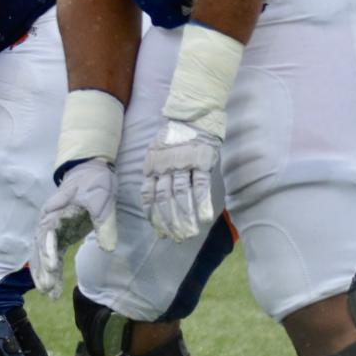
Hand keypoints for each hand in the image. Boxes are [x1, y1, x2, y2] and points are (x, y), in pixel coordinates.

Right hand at [33, 158, 117, 297]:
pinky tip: (55, 287)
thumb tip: (108, 249)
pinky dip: (52, 270)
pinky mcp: (60, 232)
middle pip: (39, 246)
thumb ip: (104, 223)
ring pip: (42, 252)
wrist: (90, 168)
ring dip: (44, 273)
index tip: (53, 267)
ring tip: (49, 295)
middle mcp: (48, 220)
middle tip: (48, 288)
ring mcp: (53, 227)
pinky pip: (52, 253)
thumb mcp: (102, 199)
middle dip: (42, 268)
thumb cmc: (95, 181)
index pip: (46, 233)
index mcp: (55, 210)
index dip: (47, 250)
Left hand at [141, 119, 221, 241]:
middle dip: (170, 221)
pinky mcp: (201, 160)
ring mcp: (183, 163)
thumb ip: (155, 174)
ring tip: (190, 234)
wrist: (192, 116)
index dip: (154, 216)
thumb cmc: (174, 139)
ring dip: (186, 216)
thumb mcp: (156, 154)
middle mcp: (165, 167)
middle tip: (177, 239)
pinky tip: (206, 218)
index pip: (149, 196)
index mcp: (151, 166)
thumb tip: (154, 201)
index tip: (160, 232)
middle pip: (165, 198)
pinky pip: (201, 185)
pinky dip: (202, 202)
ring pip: (182, 194)